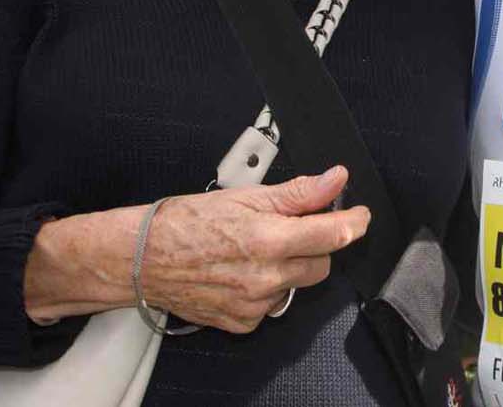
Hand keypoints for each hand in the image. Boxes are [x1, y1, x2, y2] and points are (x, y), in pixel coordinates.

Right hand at [142, 166, 370, 332]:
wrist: (143, 258)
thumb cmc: (186, 222)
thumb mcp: (246, 195)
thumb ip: (298, 193)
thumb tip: (333, 179)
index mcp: (268, 240)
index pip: (334, 235)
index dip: (354, 222)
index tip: (359, 215)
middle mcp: (265, 277)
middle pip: (322, 264)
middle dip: (316, 244)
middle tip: (292, 228)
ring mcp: (254, 304)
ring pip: (297, 286)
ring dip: (290, 267)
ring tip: (256, 249)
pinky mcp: (243, 322)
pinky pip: (273, 305)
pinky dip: (267, 288)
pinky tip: (243, 271)